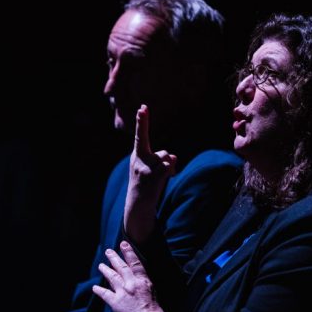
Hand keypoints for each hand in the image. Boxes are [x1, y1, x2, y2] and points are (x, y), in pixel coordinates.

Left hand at [92, 241, 166, 311]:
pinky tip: (95, 287)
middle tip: (108, 251)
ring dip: (106, 270)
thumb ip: (144, 286)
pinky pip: (105, 294)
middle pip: (121, 267)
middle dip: (114, 258)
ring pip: (112, 277)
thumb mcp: (153, 293)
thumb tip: (138, 282)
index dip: (129, 253)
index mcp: (143, 281)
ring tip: (101, 265)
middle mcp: (132, 284)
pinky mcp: (115, 302)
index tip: (123, 244)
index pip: (135, 263)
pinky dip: (99, 290)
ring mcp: (122, 292)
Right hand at [124, 105, 176, 243]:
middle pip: (163, 151)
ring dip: (168, 168)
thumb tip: (174, 157)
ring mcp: (146, 168)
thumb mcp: (148, 169)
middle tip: (145, 123)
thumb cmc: (144, 185)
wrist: (137, 205)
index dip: (143, 121)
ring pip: (167, 158)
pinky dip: (171, 172)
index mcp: (136, 156)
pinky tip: (164, 180)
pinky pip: (170, 167)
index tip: (143, 107)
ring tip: (158, 180)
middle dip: (160, 151)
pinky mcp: (154, 176)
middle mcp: (140, 160)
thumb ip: (160, 159)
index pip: (140, 136)